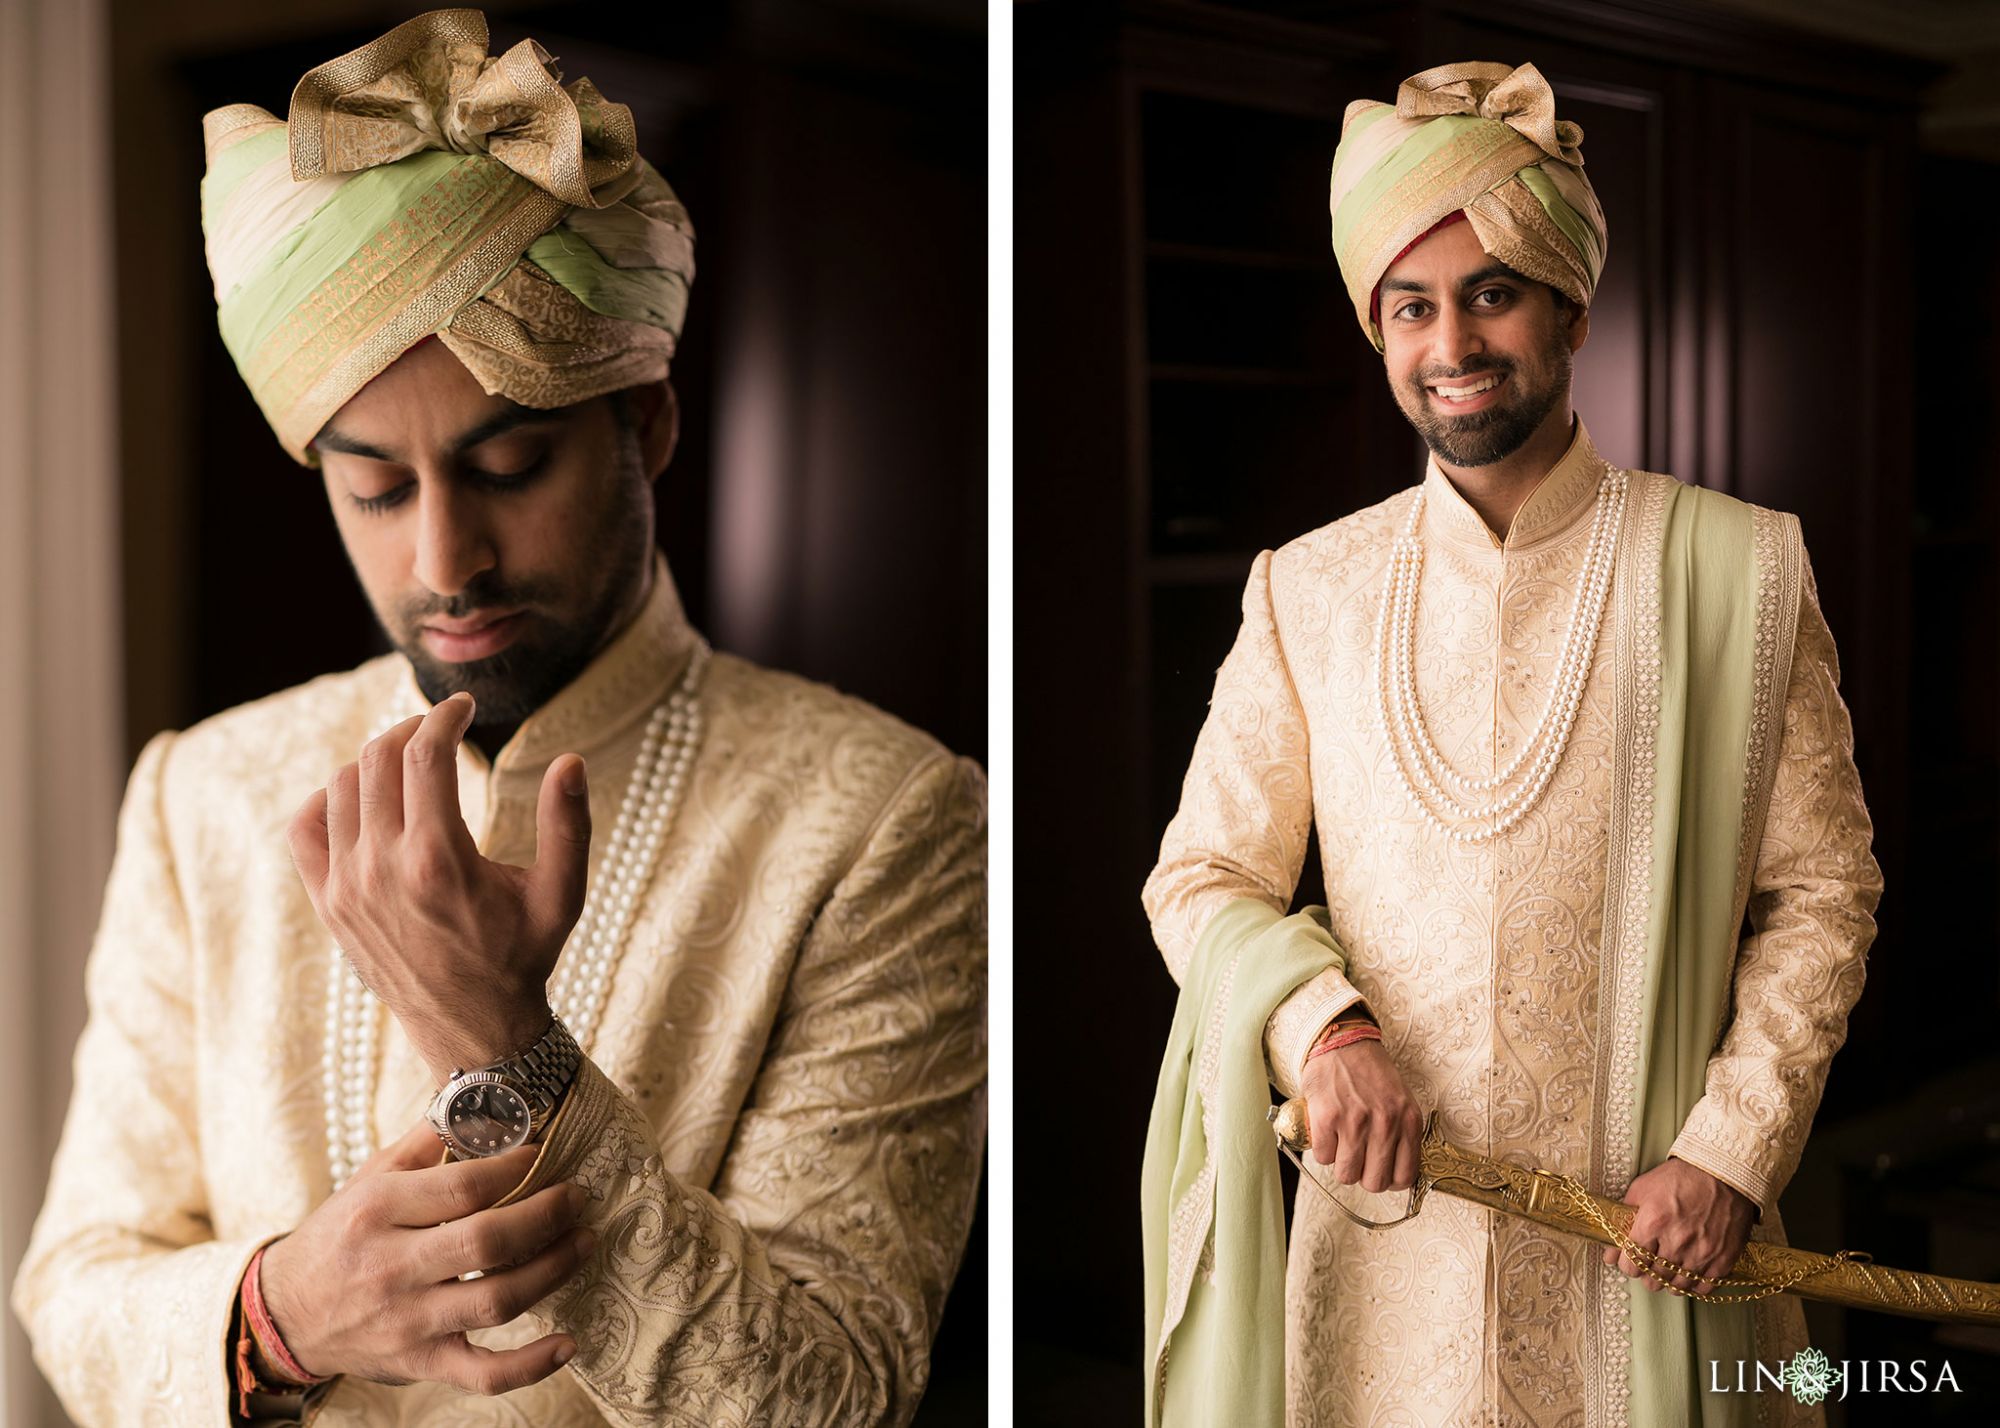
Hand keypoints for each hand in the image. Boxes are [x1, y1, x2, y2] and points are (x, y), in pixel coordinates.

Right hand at [259, 1121, 595, 1394]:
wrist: (285, 1315)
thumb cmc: (340, 1236)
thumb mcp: (369, 1179)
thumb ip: (424, 1141)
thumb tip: (477, 1094)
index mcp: (377, 1211)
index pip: (462, 1187)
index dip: (515, 1167)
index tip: (545, 1153)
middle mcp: (391, 1268)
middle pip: (486, 1241)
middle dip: (545, 1216)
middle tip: (578, 1197)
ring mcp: (407, 1321)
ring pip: (495, 1301)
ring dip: (552, 1271)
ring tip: (585, 1242)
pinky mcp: (420, 1363)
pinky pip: (483, 1373)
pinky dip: (530, 1365)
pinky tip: (568, 1343)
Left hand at [287, 692, 591, 1077]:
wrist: (473, 1032)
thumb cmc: (524, 957)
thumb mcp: (563, 894)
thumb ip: (568, 824)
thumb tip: (571, 760)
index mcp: (438, 859)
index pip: (425, 755)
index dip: (445, 717)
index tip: (464, 707)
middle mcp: (382, 869)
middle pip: (379, 760)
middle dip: (412, 729)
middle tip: (441, 728)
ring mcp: (346, 888)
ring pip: (341, 787)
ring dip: (376, 759)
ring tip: (410, 759)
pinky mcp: (329, 905)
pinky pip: (305, 828)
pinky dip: (327, 798)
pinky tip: (361, 797)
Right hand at [1298, 1021, 1423, 1191]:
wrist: (1342, 1043)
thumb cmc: (1370, 1074)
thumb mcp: (1400, 1101)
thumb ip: (1401, 1134)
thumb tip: (1393, 1173)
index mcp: (1409, 1121)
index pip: (1404, 1177)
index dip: (1388, 1179)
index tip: (1378, 1170)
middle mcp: (1386, 1123)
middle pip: (1375, 1183)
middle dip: (1362, 1174)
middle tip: (1356, 1157)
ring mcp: (1356, 1121)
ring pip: (1346, 1174)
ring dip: (1340, 1163)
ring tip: (1339, 1142)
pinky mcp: (1327, 1118)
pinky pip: (1323, 1158)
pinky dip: (1322, 1149)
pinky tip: (1326, 1131)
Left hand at [1601, 1156, 1755, 1292]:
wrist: (1722, 1174)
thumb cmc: (1680, 1178)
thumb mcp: (1642, 1189)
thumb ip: (1623, 1221)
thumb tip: (1610, 1252)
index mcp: (1653, 1223)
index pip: (1631, 1263)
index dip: (1627, 1264)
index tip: (1629, 1260)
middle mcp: (1677, 1242)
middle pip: (1653, 1279)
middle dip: (1646, 1273)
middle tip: (1649, 1263)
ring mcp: (1702, 1253)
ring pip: (1677, 1287)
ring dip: (1668, 1280)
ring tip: (1667, 1268)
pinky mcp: (1723, 1259)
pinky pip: (1703, 1288)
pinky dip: (1693, 1284)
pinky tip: (1688, 1273)